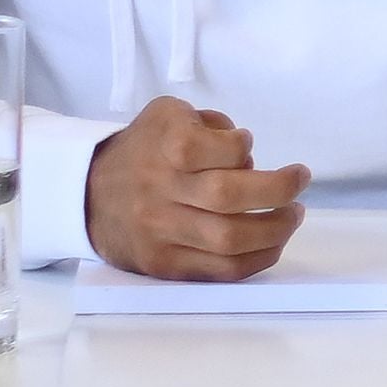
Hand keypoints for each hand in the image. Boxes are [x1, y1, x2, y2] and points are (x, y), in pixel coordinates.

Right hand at [84, 97, 310, 279]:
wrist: (87, 193)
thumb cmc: (143, 150)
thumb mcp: (168, 115)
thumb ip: (210, 123)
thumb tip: (245, 151)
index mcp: (166, 147)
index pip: (224, 150)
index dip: (245, 148)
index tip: (246, 147)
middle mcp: (161, 191)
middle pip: (231, 197)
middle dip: (279, 190)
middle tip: (300, 180)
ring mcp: (161, 232)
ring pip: (230, 240)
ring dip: (276, 229)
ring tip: (293, 215)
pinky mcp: (164, 264)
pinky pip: (220, 271)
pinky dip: (258, 259)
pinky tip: (274, 243)